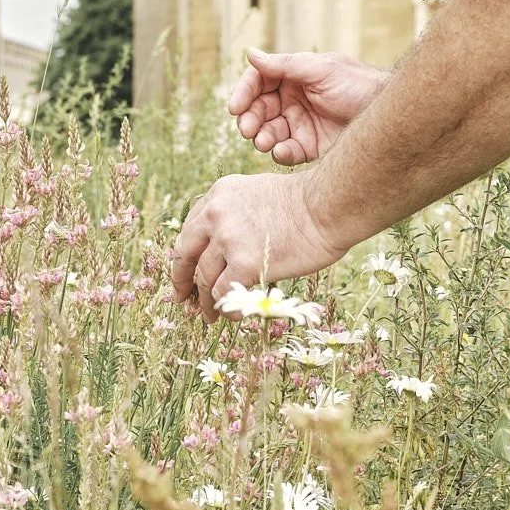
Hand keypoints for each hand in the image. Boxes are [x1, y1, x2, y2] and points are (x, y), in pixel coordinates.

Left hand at [169, 171, 347, 317]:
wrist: (329, 206)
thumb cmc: (307, 202)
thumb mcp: (259, 193)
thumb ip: (238, 212)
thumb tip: (230, 245)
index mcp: (219, 194)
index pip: (191, 228)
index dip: (187, 253)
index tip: (186, 268)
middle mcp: (216, 214)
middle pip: (186, 253)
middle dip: (181, 279)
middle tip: (182, 297)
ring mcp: (228, 239)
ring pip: (204, 278)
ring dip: (204, 301)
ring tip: (209, 315)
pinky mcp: (244, 262)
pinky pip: (224, 293)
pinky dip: (226, 308)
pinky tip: (233, 316)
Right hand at [227, 49, 387, 164]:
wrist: (387, 114)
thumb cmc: (357, 84)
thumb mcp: (321, 70)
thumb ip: (285, 65)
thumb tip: (250, 53)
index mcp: (292, 77)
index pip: (258, 82)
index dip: (243, 93)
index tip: (235, 107)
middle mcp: (292, 100)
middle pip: (258, 110)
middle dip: (249, 120)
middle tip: (247, 129)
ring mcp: (299, 124)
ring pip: (268, 133)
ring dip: (262, 138)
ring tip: (264, 142)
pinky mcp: (309, 147)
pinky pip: (286, 152)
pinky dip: (281, 153)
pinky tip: (283, 152)